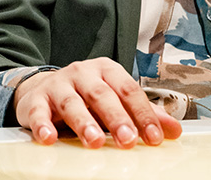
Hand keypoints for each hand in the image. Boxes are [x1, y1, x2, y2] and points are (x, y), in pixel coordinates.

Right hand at [13, 58, 181, 148]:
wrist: (43, 90)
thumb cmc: (86, 97)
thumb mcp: (115, 100)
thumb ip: (141, 113)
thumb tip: (174, 130)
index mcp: (105, 70)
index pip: (127, 89)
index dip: (142, 113)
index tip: (154, 137)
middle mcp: (81, 73)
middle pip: (100, 93)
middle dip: (115, 117)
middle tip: (128, 139)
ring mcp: (58, 84)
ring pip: (71, 101)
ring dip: (83, 122)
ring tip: (95, 141)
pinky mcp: (35, 99)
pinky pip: (38, 111)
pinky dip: (43, 124)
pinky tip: (49, 138)